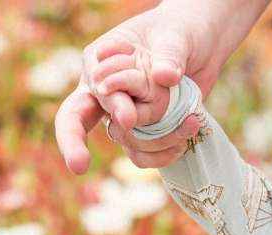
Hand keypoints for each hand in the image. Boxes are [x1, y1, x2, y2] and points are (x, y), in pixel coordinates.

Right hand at [54, 3, 223, 173]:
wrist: (198, 50)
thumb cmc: (178, 33)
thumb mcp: (175, 36)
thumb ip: (168, 54)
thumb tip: (166, 76)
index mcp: (101, 61)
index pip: (94, 84)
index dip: (109, 103)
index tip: (129, 118)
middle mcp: (104, 92)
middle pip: (75, 121)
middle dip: (73, 143)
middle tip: (78, 164)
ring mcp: (123, 116)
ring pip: (127, 143)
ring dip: (159, 141)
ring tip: (190, 122)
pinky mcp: (143, 133)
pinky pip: (144, 156)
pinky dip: (166, 154)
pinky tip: (186, 138)